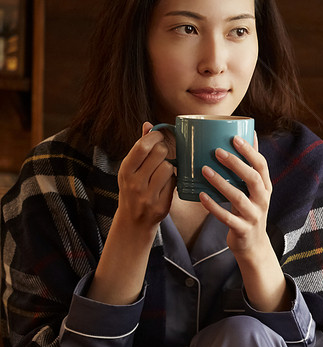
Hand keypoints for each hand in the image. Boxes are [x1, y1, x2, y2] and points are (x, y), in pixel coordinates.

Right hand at [90, 123, 174, 305]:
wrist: (133, 222)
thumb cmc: (133, 190)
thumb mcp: (130, 170)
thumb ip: (140, 148)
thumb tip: (148, 124)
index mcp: (125, 170)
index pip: (142, 146)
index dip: (155, 137)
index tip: (160, 136)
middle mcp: (134, 182)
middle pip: (159, 154)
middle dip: (165, 151)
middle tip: (164, 154)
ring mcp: (147, 195)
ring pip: (168, 168)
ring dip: (170, 167)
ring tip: (164, 171)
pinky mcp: (160, 205)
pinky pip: (174, 184)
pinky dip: (173, 180)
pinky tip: (168, 183)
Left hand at [201, 134, 289, 311]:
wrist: (254, 246)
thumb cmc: (250, 212)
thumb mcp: (256, 191)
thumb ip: (252, 167)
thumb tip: (251, 134)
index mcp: (266, 188)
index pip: (262, 165)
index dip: (250, 151)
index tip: (235, 137)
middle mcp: (263, 201)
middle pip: (252, 179)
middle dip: (236, 163)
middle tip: (216, 151)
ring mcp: (254, 216)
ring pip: (238, 197)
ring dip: (220, 182)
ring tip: (204, 170)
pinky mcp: (242, 230)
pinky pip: (227, 218)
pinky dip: (213, 206)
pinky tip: (201, 196)